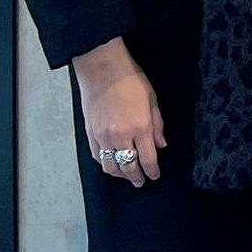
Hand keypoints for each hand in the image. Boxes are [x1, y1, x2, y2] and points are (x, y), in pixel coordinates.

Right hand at [72, 37, 165, 188]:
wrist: (103, 70)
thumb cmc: (131, 80)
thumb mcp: (152, 100)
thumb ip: (158, 125)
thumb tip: (162, 145)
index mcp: (140, 127)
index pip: (148, 159)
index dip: (152, 171)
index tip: (155, 176)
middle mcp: (121, 136)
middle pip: (129, 167)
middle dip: (136, 177)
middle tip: (141, 182)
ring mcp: (103, 137)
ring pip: (111, 167)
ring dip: (120, 175)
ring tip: (127, 175)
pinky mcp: (90, 134)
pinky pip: (97, 157)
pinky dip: (105, 164)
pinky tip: (111, 164)